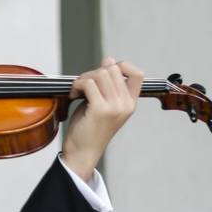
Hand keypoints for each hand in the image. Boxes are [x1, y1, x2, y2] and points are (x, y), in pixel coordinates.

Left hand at [62, 57, 143, 179]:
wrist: (83, 151)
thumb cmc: (90, 128)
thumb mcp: (103, 104)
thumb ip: (107, 85)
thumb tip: (108, 60)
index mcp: (130, 102)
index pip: (137, 74)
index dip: (121, 65)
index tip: (103, 71)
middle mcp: (126, 104)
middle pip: (113, 70)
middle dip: (93, 71)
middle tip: (82, 84)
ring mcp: (115, 107)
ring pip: (100, 74)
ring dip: (83, 78)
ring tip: (77, 89)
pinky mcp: (101, 110)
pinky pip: (89, 84)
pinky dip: (78, 84)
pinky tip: (73, 94)